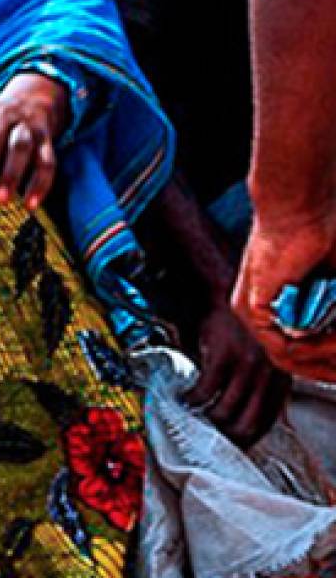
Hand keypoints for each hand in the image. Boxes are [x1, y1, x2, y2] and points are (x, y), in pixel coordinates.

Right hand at [185, 300, 292, 447]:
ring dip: (203, 419)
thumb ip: (254, 384)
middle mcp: (269, 375)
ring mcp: (247, 367)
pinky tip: (184, 396)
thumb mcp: (257, 356)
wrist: (224, 292)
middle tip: (206, 437)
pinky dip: (190, 400)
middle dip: (223, 437)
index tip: (229, 445)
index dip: (246, 439)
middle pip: (246, 425)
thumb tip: (236, 415)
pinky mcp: (224, 358)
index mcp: (279, 377)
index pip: (266, 422)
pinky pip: (204, 393)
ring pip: (223, 414)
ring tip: (191, 416)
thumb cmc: (237, 325)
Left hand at [232, 211, 335, 379]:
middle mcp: (256, 312)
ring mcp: (251, 312)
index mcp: (271, 305)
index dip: (322, 363)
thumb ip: (328, 311)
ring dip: (320, 356)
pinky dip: (308, 347)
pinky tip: (328, 342)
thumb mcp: (332, 283)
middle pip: (287, 360)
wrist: (300, 208)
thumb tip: (334, 336)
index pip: (292, 350)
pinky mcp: (252, 307)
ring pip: (285, 356)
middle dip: (322, 369)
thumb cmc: (320, 233)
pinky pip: (279, 344)